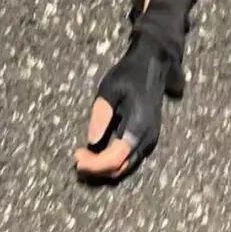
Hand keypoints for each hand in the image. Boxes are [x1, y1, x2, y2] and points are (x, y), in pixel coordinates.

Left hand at [73, 33, 182, 182]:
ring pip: (125, 166)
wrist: (154, 63)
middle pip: (120, 168)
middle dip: (97, 168)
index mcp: (139, 127)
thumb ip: (102, 114)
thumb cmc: (130, 73)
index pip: (115, 158)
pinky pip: (129, 158)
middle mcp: (147, 138)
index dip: (95, 164)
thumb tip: (92, 142)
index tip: (76, 157)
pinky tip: (98, 152)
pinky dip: (113, 160)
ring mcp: (149, 139)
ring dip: (104, 167)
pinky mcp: (147, 137)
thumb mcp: (111, 88)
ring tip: (84, 157)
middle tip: (77, 158)